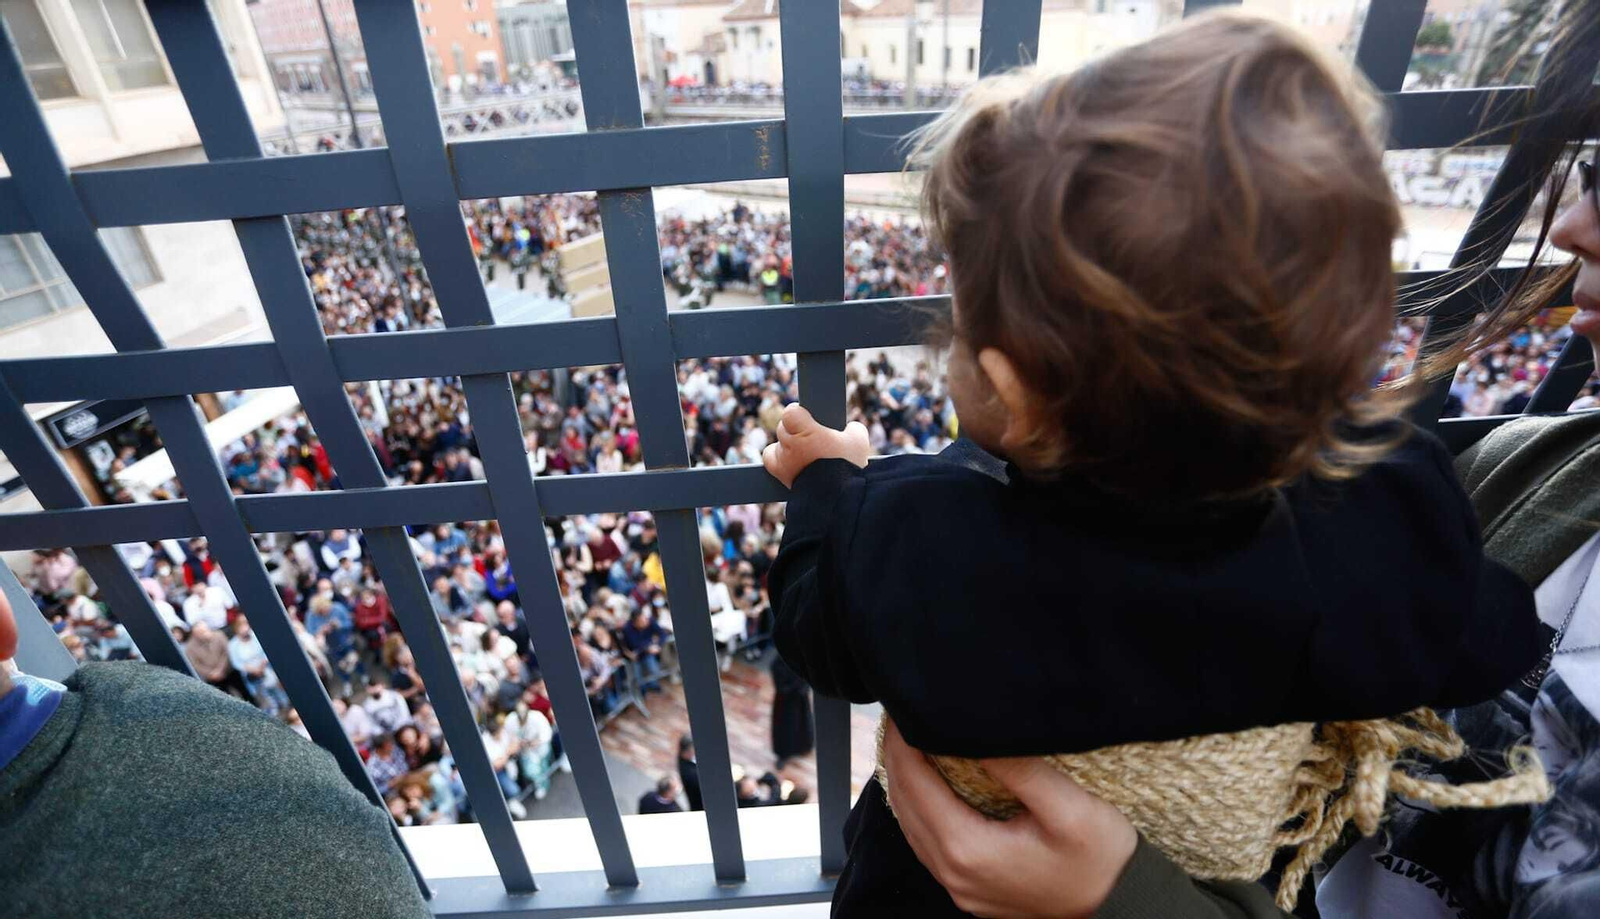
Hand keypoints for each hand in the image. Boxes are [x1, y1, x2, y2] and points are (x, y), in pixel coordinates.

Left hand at [761, 403, 870, 488]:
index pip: (790, 412)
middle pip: (783, 428)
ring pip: (778, 445)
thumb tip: (850, 429)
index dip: (799, 414)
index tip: (809, 419)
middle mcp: (790, 444)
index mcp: (806, 431)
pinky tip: (790, 462)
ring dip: (788, 446)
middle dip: (796, 431)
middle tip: (812, 438)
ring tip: (806, 454)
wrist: (838, 499)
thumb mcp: (858, 441)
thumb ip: (851, 429)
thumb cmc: (848, 468)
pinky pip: (771, 461)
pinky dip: (778, 459)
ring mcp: (783, 460)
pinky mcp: (780, 475)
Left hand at [882, 720, 1137, 918]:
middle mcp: (953, 872)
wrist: (1120, 906)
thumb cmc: (1102, 859)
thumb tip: (973, 731)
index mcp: (968, 849)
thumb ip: (1019, 769)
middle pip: (903, 803)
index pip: (914, 782)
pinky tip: (928, 785)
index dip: (903, 741)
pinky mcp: (969, 890)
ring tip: (909, 741)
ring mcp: (958, 886)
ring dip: (905, 781)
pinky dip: (918, 807)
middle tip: (901, 716)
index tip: (901, 708)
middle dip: (898, 756)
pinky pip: (926, 843)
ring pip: (909, 825)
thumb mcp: (1070, 808)